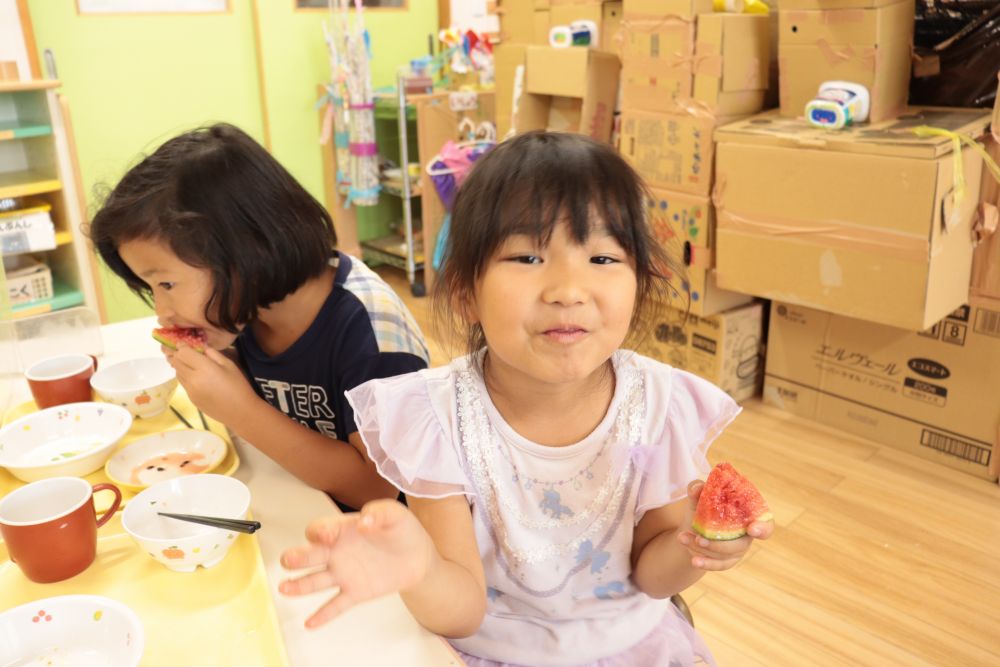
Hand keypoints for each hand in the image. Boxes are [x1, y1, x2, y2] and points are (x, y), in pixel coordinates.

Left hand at [163, 343, 257, 424]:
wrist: (240, 412)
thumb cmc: (239, 386)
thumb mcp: (229, 365)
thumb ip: (213, 354)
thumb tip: (201, 348)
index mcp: (204, 368)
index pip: (183, 352)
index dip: (182, 346)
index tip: (186, 344)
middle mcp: (193, 379)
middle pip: (176, 362)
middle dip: (180, 355)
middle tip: (189, 353)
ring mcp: (190, 390)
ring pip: (177, 372)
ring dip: (182, 366)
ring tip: (193, 365)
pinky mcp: (190, 399)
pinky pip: (183, 383)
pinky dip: (186, 377)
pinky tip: (198, 378)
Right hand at [279, 500, 434, 627]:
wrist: (417, 556)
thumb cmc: (401, 530)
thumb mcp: (394, 513)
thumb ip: (379, 513)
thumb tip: (364, 521)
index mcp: (343, 530)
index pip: (320, 529)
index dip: (320, 532)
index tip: (328, 536)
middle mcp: (337, 552)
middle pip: (309, 554)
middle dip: (297, 557)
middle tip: (289, 560)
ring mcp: (343, 574)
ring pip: (315, 581)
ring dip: (299, 585)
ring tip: (285, 588)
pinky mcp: (355, 592)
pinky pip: (335, 605)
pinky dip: (323, 615)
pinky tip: (310, 623)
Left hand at [677, 479, 773, 570]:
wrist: (691, 529)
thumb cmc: (702, 508)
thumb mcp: (698, 497)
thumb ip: (698, 489)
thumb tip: (697, 488)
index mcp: (747, 515)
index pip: (766, 524)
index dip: (763, 528)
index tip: (752, 529)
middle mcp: (746, 534)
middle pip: (740, 545)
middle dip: (719, 544)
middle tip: (699, 538)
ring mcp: (738, 550)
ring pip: (725, 554)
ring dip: (703, 548)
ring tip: (682, 537)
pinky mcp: (727, 561)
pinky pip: (719, 565)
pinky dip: (705, 563)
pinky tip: (694, 560)